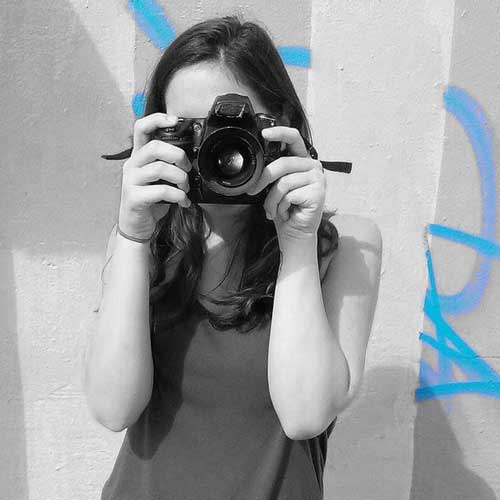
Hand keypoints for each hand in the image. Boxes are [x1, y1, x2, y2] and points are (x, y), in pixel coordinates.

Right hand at [118, 113, 192, 239]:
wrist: (136, 226)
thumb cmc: (151, 201)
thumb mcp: (159, 179)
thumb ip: (168, 165)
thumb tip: (191, 158)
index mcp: (139, 156)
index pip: (141, 128)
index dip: (157, 119)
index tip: (175, 120)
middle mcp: (132, 165)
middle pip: (155, 147)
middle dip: (178, 156)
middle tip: (187, 169)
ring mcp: (131, 181)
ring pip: (160, 168)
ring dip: (180, 178)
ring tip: (185, 188)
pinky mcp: (134, 197)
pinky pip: (161, 191)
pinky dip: (178, 196)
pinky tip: (183, 202)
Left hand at [246, 126, 325, 249]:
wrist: (295, 232)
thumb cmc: (285, 209)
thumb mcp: (275, 186)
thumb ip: (273, 172)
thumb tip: (258, 165)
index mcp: (302, 160)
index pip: (294, 139)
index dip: (280, 133)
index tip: (264, 134)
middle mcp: (313, 166)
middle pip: (283, 163)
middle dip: (264, 178)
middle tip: (253, 191)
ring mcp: (318, 179)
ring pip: (284, 182)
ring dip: (272, 199)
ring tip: (274, 209)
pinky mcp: (318, 192)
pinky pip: (290, 195)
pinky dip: (282, 206)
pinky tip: (287, 212)